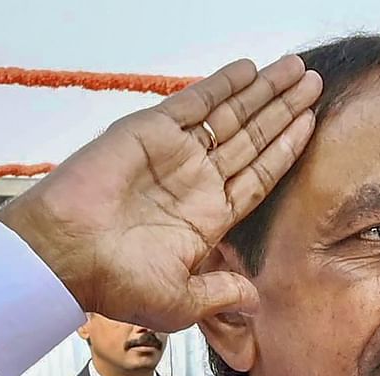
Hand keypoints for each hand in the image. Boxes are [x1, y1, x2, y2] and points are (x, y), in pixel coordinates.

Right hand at [0, 56, 321, 331]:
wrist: (63, 257)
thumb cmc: (113, 284)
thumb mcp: (180, 302)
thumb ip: (220, 293)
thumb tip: (256, 298)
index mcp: (207, 218)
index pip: (259, 177)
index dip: (287, 150)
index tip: (312, 125)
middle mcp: (195, 181)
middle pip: (254, 138)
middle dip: (284, 110)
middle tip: (316, 83)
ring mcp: (174, 154)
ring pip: (232, 115)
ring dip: (265, 91)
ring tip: (298, 69)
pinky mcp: (150, 131)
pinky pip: (195, 102)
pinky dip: (223, 85)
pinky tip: (251, 70)